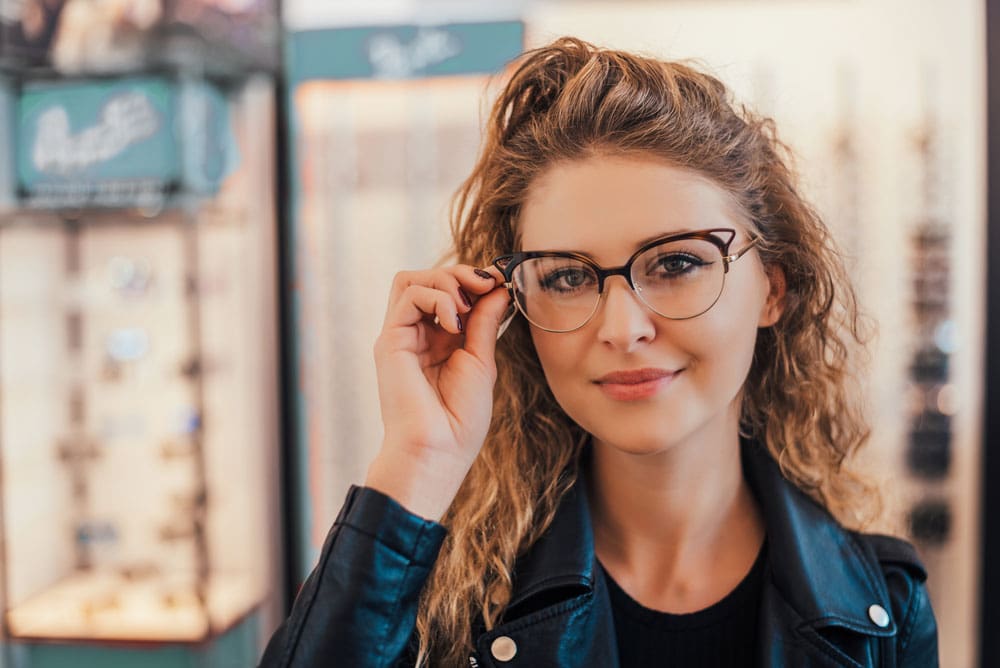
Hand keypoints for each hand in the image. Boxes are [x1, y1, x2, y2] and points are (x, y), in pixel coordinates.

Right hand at [366, 264, 509, 519]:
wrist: (437, 452)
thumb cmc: (459, 420)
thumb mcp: (481, 360)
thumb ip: (484, 322)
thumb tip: (498, 288)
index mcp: (437, 341)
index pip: (447, 292)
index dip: (473, 280)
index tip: (500, 283)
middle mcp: (415, 335)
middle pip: (426, 278)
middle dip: (461, 273)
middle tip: (487, 284)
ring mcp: (400, 336)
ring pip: (411, 280)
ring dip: (446, 281)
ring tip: (466, 307)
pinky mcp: (390, 340)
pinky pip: (408, 295)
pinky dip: (437, 298)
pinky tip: (454, 324)